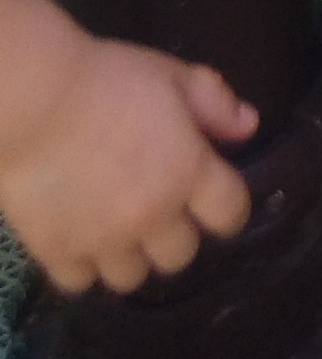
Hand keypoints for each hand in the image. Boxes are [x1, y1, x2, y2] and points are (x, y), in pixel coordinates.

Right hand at [0, 0, 255, 293]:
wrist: (35, 100)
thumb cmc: (109, 78)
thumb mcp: (173, 75)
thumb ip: (216, 104)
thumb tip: (248, 127)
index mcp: (188, 173)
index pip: (231, 214)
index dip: (230, 209)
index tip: (218, 201)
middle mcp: (151, 217)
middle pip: (181, 256)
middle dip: (177, 234)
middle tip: (161, 210)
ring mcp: (102, 241)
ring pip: (132, 278)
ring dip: (132, 256)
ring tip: (119, 229)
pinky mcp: (57, 253)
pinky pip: (81, 282)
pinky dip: (84, 266)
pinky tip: (81, 238)